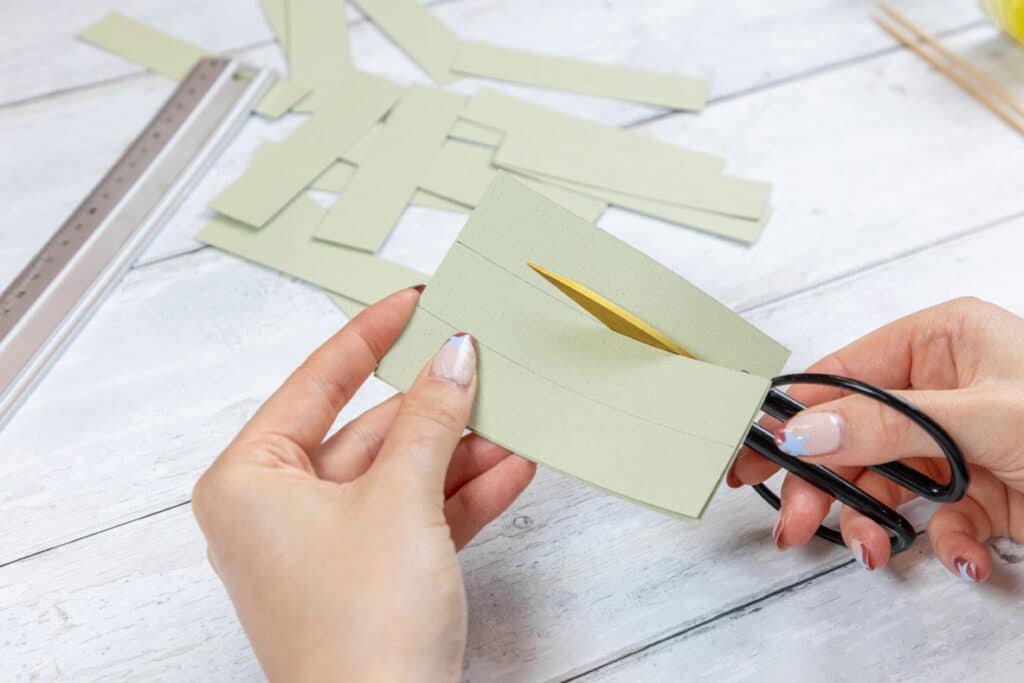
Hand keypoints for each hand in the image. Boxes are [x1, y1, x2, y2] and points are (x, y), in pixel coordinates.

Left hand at [192, 287, 535, 681]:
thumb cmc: (360, 631)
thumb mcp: (401, 500)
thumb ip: (431, 419)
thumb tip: (454, 357)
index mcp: (249, 481)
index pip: (314, 383)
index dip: (369, 337)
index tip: (411, 302)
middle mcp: (275, 511)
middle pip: (367, 432)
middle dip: (434, 408)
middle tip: (481, 365)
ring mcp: (322, 547)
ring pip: (398, 476)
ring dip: (458, 454)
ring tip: (512, 418)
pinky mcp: (366, 577)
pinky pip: (415, 517)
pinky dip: (461, 497)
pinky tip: (510, 469)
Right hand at [730, 297, 1023, 581]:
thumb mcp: (984, 416)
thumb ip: (888, 423)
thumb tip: (806, 431)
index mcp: (940, 340)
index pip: (842, 375)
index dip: (793, 416)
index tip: (753, 451)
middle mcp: (942, 386)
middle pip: (854, 436)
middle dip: (828, 485)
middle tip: (795, 523)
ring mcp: (959, 439)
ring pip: (887, 483)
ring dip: (878, 524)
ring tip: (873, 552)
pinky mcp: (978, 487)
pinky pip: (933, 517)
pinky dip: (939, 543)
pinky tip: (960, 555)